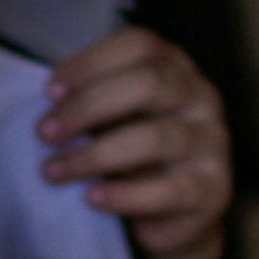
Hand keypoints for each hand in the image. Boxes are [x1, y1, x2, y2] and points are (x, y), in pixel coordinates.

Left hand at [39, 26, 230, 258]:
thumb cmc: (133, 152)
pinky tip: (92, 199)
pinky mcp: (214, 189)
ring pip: (152, 138)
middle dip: (88, 106)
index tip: (49, 92)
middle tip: (45, 134)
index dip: (90, 62)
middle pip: (148, 83)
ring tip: (54, 171)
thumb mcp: (115, 117)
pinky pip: (167, 191)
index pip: (139, 44)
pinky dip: (124, 195)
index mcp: (174, 67)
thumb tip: (51, 107)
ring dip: (93, 155)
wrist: (175, 214)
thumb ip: (94, 102)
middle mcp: (201, 96)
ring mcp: (212, 142)